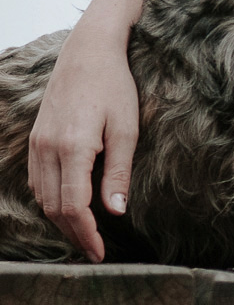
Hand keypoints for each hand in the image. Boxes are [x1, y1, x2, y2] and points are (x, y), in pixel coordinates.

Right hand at [28, 20, 139, 262]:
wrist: (88, 52)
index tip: (100, 252)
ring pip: (42, 196)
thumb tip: (115, 212)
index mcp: (73, 147)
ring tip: (84, 235)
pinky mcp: (35, 139)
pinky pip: (37, 180)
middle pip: (54, 207)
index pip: (73, 206)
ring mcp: (37, 143)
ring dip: (61, 220)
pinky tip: (68, 208)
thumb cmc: (114, 87)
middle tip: (95, 251)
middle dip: (74, 233)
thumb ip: (118, 173)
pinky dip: (51, 199)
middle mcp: (48, 148)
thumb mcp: (127, 129)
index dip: (86, 234)